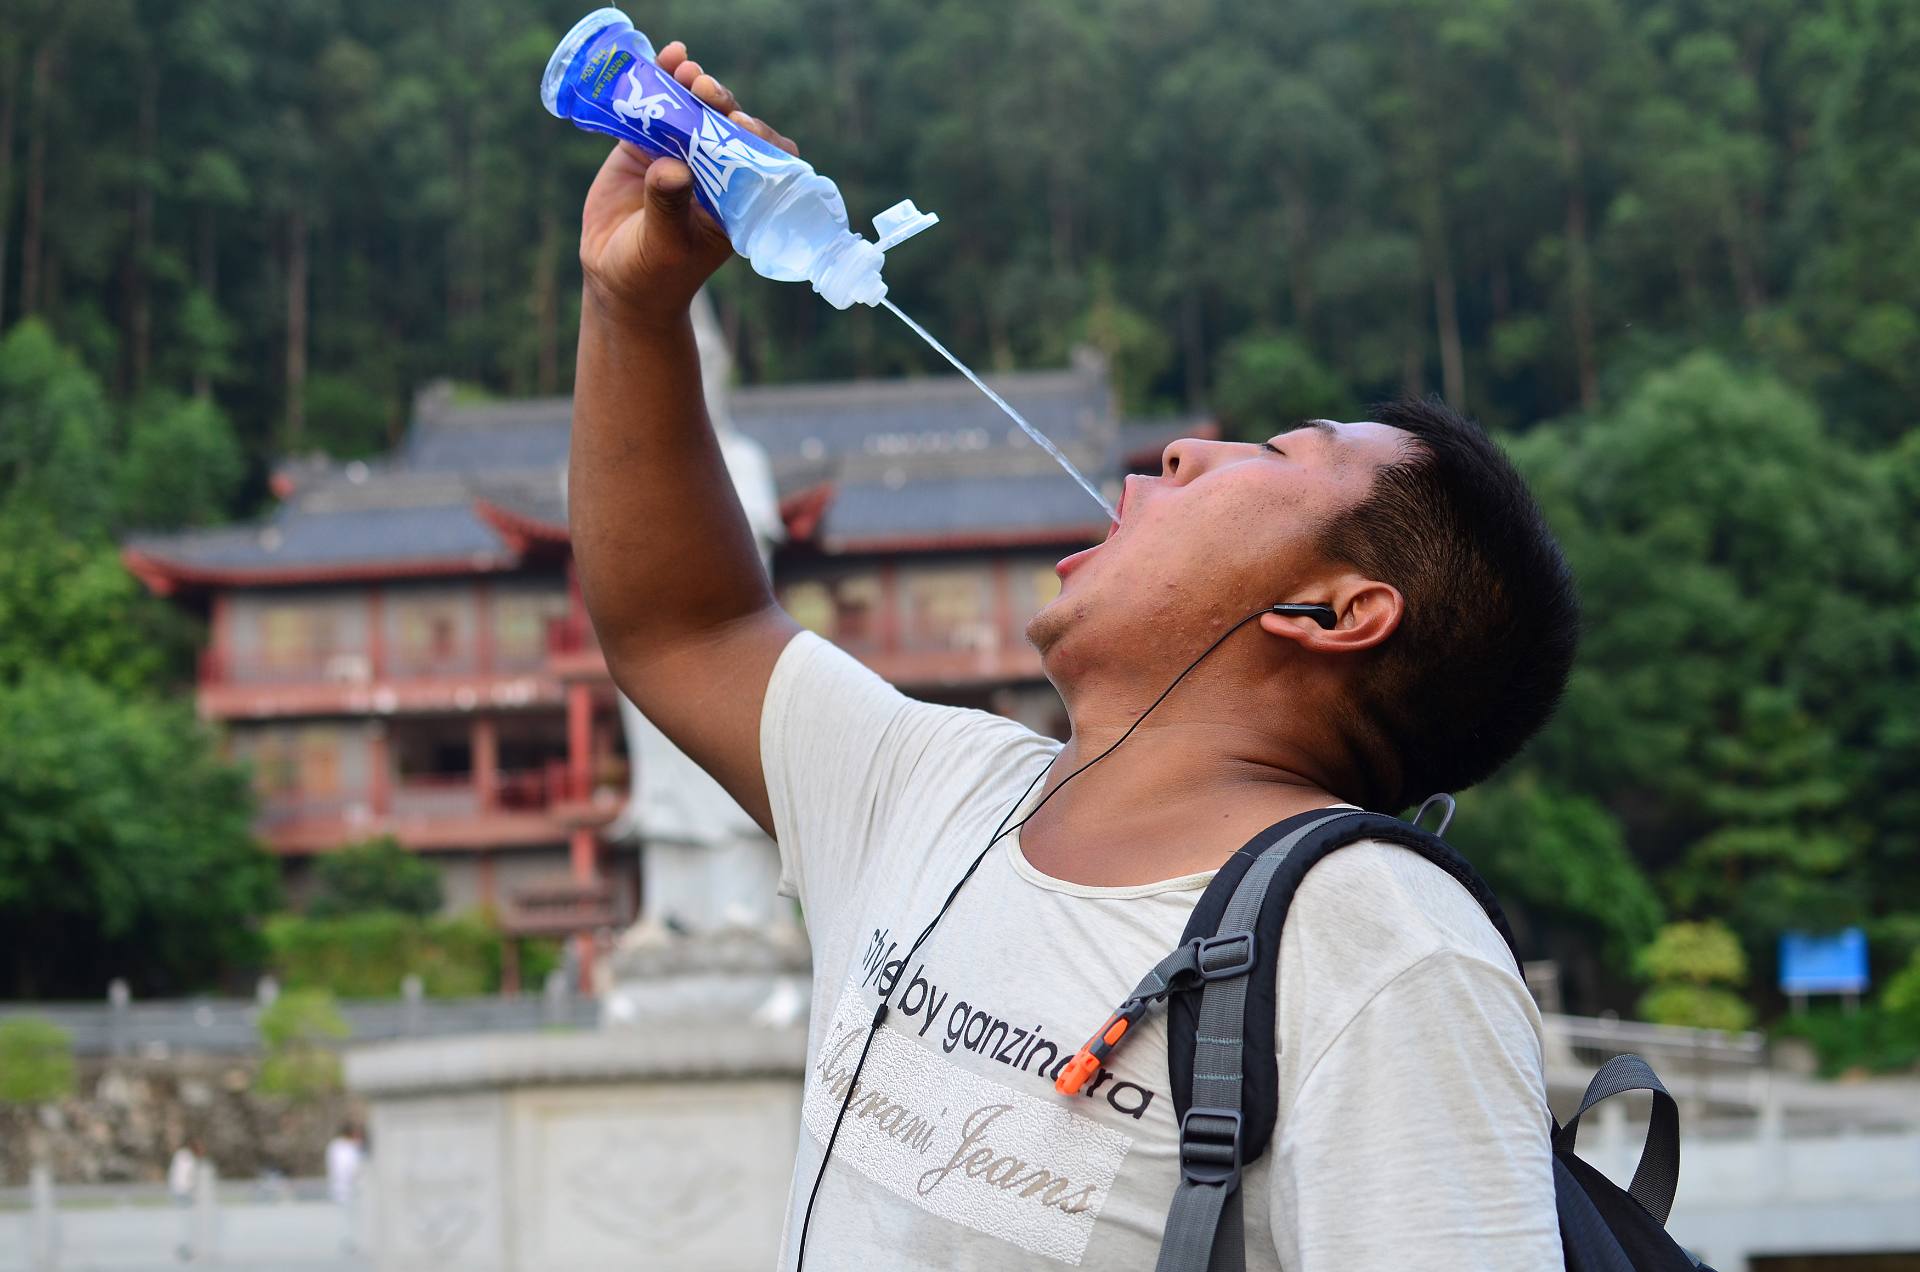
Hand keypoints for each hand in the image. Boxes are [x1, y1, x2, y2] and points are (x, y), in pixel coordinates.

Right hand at [578, 41, 800, 326]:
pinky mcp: (647, 146)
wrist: (615, 280)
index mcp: (737, 200)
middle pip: (729, 126)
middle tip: (707, 91)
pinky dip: (662, 80)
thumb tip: (674, 169)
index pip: (765, 161)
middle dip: (723, 103)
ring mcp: (681, 155)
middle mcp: (716, 173)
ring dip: (696, 85)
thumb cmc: (653, 274)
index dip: (759, 137)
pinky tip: (668, 57)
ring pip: (696, 110)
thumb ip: (669, 207)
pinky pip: (656, 107)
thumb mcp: (665, 245)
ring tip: (686, 70)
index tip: (742, 125)